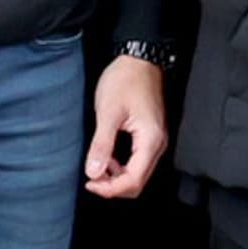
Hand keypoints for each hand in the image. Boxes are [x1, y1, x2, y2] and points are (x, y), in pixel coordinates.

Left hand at [83, 53, 168, 198]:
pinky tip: (108, 158)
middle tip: (90, 178)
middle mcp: (158, 145)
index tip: (89, 182)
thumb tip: (93, 173)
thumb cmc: (125, 81)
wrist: (139, 60)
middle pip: (138, 182)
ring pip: (139, 174)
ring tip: (96, 167)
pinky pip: (138, 162)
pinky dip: (122, 167)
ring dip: (117, 178)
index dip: (110, 188)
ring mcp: (156, 141)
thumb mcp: (108, 112)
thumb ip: (102, 145)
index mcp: (150, 140)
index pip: (134, 180)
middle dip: (113, 186)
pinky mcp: (150, 137)